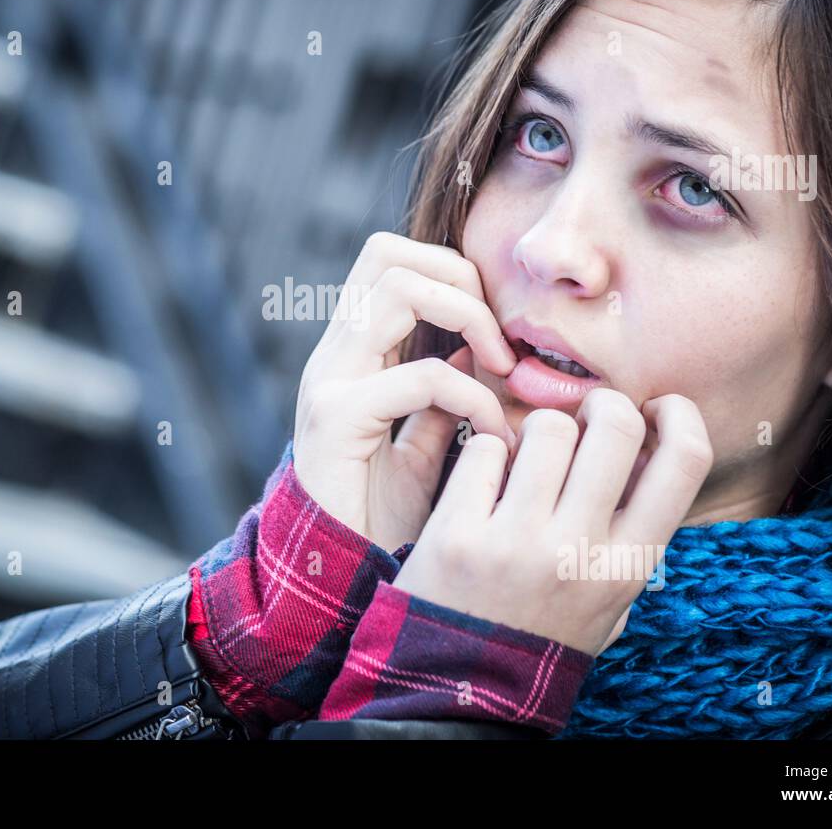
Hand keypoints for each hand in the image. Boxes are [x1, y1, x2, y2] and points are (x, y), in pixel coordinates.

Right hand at [292, 232, 518, 552]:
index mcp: (353, 353)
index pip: (390, 259)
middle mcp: (335, 355)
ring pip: (398, 288)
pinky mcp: (336, 419)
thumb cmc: (377, 515)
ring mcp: (330, 381)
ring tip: (501, 370)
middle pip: (388, 254)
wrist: (335, 576)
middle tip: (501, 343)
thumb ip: (442, 398)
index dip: (451, 272)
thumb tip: (474, 355)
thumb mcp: (420, 447)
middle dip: (460, 280)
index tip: (496, 331)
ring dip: (468, 316)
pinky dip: (473, 396)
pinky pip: (418, 376)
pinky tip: (495, 434)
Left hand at [392, 388, 713, 655]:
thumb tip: (651, 447)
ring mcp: (517, 540)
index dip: (679, 415)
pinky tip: (483, 480)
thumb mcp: (609, 599)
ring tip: (525, 455)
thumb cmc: (541, 631)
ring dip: (537, 428)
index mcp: (628, 566)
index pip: (686, 461)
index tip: (656, 408)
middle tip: (584, 416)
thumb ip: (633, 535)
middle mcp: (579, 550)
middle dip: (601, 403)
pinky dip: (484, 451)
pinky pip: (483, 448)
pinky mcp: (458, 534)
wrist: (462, 688)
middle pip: (616, 425)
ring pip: (548, 426)